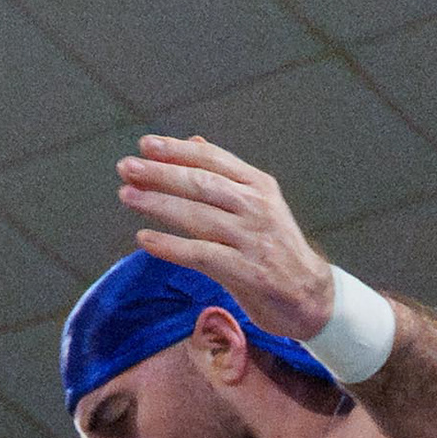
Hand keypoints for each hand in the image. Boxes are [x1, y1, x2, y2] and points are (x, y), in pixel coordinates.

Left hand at [114, 135, 332, 340]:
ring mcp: (253, 239)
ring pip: (198, 216)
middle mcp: (257, 207)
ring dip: (159, 204)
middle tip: (126, 167)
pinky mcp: (248, 272)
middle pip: (202, 183)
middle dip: (161, 173)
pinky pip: (202, 255)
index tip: (145, 144)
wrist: (310, 296)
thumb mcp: (257, 205)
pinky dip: (171, 246)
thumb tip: (194, 141)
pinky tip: (145, 239)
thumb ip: (225, 176)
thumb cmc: (274, 249)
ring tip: (127, 195)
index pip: (213, 160)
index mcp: (259, 186)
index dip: (178, 150)